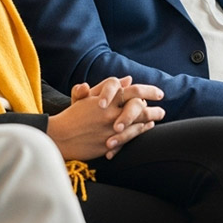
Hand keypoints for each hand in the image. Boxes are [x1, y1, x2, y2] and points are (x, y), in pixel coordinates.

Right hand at [48, 77, 164, 159]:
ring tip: (157, 118)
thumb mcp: (88, 97)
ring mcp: (111, 128)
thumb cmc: (73, 115)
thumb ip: (108, 87)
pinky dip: (141, 131)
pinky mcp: (110, 142)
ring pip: (138, 123)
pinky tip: (146, 128)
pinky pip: (131, 137)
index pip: (133, 90)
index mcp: (106, 98)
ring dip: (150, 120)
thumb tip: (129, 80)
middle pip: (140, 107)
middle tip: (162, 109)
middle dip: (154, 109)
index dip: (149, 91)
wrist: (60, 136)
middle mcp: (111, 112)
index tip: (159, 93)